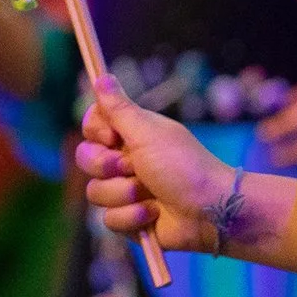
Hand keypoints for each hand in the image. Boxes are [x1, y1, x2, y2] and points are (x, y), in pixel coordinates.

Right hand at [76, 78, 234, 251]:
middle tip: (134, 167)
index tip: (113, 136)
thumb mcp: (148, 132)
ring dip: (124, 194)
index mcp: (131, 135)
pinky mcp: (130, 220)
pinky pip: (109, 220)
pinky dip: (132, 217)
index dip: (96, 132)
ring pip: (95, 192)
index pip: (91, 126)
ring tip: (151, 194)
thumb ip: (119, 108)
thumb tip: (101, 76)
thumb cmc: (185, 166)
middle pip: (85, 159)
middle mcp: (126, 161)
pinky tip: (154, 214)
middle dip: (107, 166)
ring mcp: (126, 192)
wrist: (212, 211)